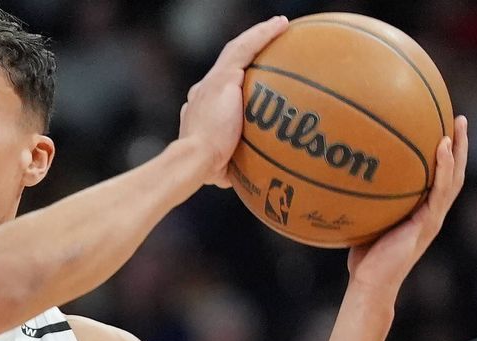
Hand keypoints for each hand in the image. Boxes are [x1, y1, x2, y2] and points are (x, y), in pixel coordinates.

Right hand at [178, 16, 288, 187]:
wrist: (194, 160)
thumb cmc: (207, 170)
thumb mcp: (222, 168)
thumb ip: (232, 167)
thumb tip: (249, 180)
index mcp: (201, 109)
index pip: (221, 90)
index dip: (235, 83)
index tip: (251, 84)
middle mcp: (204, 90)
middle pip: (231, 64)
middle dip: (248, 52)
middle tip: (270, 44)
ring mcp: (212, 81)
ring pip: (237, 49)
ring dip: (258, 35)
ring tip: (280, 25)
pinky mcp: (222, 77)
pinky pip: (246, 48)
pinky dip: (263, 34)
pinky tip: (281, 25)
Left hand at [347, 115, 468, 305]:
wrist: (371, 283)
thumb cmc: (364, 256)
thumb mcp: (366, 219)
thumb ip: (365, 197)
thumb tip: (343, 168)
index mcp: (421, 211)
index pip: (439, 178)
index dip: (445, 155)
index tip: (441, 127)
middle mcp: (432, 213)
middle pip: (454, 173)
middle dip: (459, 145)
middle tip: (458, 118)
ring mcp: (432, 218)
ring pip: (454, 179)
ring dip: (459, 150)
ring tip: (458, 124)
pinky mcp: (428, 224)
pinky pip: (440, 192)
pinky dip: (444, 169)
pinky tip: (442, 147)